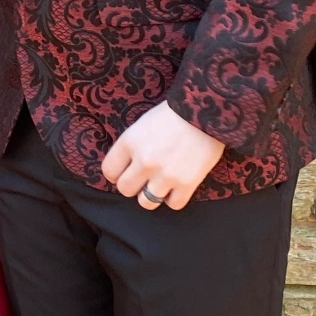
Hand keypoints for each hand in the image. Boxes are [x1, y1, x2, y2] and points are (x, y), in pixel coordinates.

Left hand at [101, 101, 224, 211]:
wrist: (207, 111)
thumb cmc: (174, 113)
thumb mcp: (142, 124)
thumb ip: (131, 146)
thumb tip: (126, 167)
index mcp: (130, 142)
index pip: (109, 171)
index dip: (116, 174)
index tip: (125, 172)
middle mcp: (144, 161)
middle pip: (125, 189)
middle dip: (133, 186)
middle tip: (144, 179)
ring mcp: (165, 175)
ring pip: (146, 202)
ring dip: (152, 195)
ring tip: (160, 184)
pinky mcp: (187, 183)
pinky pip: (173, 204)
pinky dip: (175, 198)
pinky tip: (177, 186)